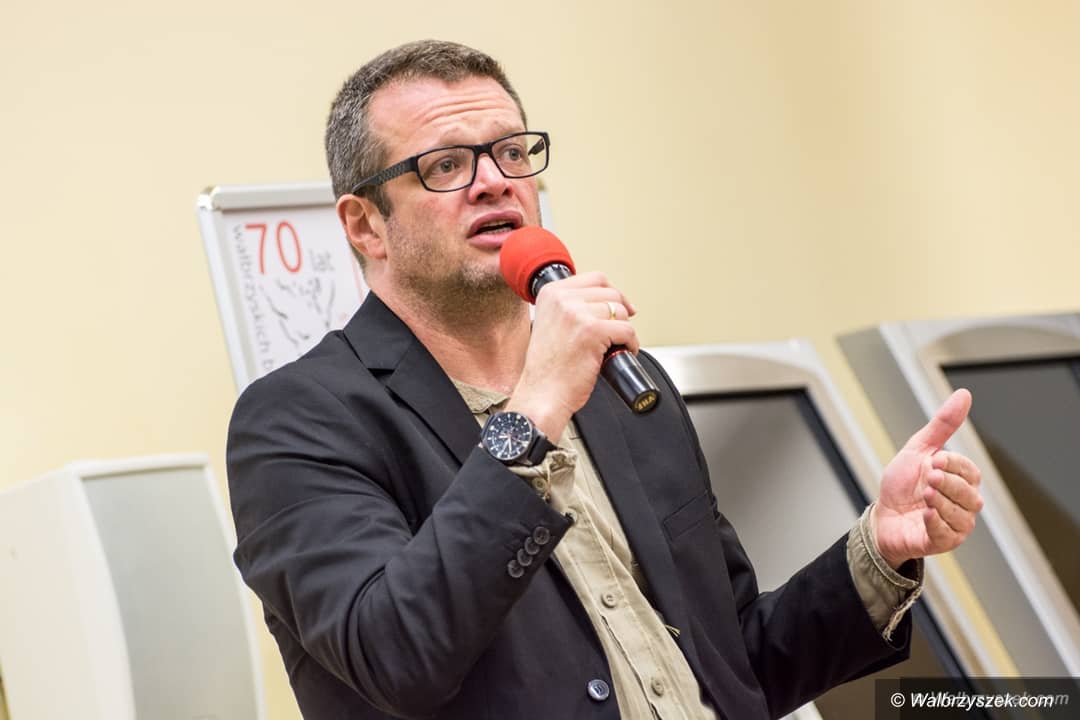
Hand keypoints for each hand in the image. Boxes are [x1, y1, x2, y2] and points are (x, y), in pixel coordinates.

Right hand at [506, 272, 637, 440]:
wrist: (542, 394)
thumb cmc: (548, 369)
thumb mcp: (551, 324)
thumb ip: (570, 308)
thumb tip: (605, 301)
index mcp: (551, 293)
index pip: (594, 278)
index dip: (612, 293)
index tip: (620, 306)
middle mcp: (561, 299)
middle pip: (610, 292)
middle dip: (620, 312)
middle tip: (620, 330)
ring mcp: (576, 314)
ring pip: (620, 311)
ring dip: (625, 329)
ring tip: (617, 345)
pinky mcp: (592, 331)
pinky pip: (626, 330)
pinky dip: (631, 343)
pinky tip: (623, 352)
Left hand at [873, 389, 983, 568]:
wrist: (882, 516)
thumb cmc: (902, 484)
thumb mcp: (918, 449)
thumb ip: (942, 425)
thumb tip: (964, 394)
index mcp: (961, 479)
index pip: (969, 471)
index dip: (953, 464)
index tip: (933, 459)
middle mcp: (964, 502)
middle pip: (969, 493)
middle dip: (947, 483)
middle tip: (928, 477)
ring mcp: (956, 524)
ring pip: (961, 514)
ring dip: (940, 502)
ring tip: (922, 495)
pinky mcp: (943, 542)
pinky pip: (948, 534)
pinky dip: (936, 522)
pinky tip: (924, 514)